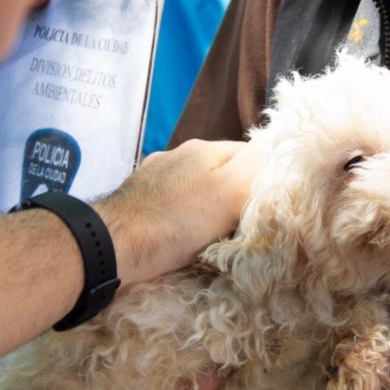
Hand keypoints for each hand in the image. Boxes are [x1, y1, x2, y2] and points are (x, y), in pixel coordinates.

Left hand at [96, 139, 262, 285]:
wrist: (114, 245)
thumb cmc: (178, 222)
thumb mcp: (230, 193)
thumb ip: (255, 167)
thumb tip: (276, 145)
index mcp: (205, 149)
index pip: (250, 154)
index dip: (263, 178)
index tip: (266, 205)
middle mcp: (178, 154)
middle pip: (222, 170)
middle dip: (234, 192)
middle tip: (242, 222)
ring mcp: (154, 175)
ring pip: (194, 185)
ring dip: (205, 203)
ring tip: (211, 230)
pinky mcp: (136, 197)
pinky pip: (170, 201)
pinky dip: (180, 214)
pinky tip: (179, 231)